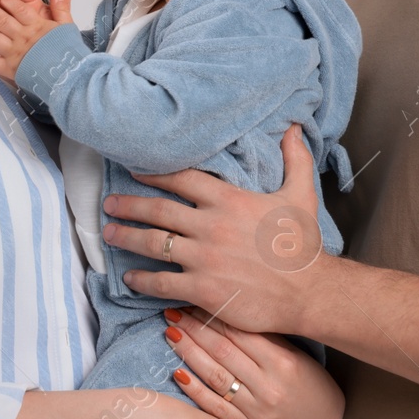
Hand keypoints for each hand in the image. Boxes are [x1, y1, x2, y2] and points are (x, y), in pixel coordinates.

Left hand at [101, 125, 325, 333]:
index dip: (153, 173)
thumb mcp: (301, 195)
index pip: (181, 179)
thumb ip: (295, 159)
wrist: (310, 291)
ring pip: (152, 244)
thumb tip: (294, 127)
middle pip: (158, 210)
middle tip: (108, 204)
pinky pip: (161, 282)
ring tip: (108, 235)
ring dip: (126, 238)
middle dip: (129, 205)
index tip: (134, 172)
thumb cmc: (303, 245)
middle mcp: (210, 225)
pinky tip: (129, 279)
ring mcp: (204, 258)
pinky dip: (141, 280)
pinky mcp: (203, 289)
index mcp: (229, 200)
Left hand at [163, 307, 343, 418]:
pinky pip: (214, 407)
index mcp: (283, 362)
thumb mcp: (295, 354)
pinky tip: (177, 372)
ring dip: (189, 353)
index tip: (193, 301)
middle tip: (173, 312)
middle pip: (223, 351)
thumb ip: (265, 338)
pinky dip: (194, 389)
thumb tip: (226, 312)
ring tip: (171, 334)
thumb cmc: (310, 382)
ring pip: (215, 376)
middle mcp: (269, 386)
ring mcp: (257, 410)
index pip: (240, 333)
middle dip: (194, 329)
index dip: (213, 315)